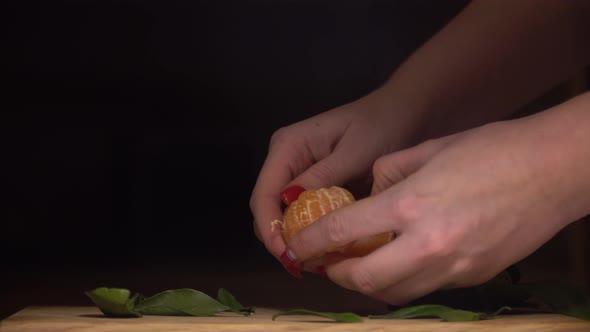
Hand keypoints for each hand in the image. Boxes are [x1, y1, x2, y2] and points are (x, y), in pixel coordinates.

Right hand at [250, 91, 418, 257]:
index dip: (269, 227)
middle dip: (279, 238)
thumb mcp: (355, 152)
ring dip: (293, 238)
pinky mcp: (313, 183)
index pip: (264, 194)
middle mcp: (286, 159)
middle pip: (267, 207)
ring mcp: (298, 172)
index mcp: (288, 147)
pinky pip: (302, 211)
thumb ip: (323, 177)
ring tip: (314, 261)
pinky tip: (324, 247)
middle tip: (302, 266)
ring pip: (282, 213)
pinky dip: (308, 231)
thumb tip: (291, 205)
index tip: (286, 254)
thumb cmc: (381, 125)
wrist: (403, 113)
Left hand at [285, 113, 582, 304]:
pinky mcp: (474, 278)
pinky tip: (399, 262)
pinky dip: (402, 281)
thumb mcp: (428, 149)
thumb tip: (369, 198)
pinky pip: (425, 288)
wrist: (554, 170)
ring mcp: (454, 268)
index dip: (311, 244)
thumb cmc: (491, 148)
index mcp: (410, 205)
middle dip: (336, 275)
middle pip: (364, 280)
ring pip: (395, 294)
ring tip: (358, 265)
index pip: (343, 233)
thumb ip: (388, 175)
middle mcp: (427, 245)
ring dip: (367, 284)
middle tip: (327, 263)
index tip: (295, 249)